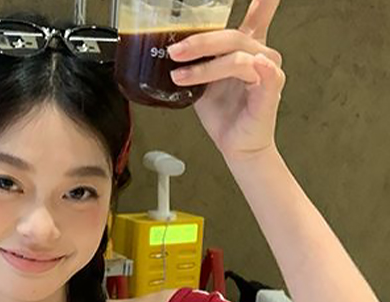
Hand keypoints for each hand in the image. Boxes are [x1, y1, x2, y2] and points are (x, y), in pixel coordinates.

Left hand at [167, 0, 285, 162]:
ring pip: (237, 57)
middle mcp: (260, 54)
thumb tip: (172, 46)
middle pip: (232, 37)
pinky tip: (255, 65)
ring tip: (180, 76)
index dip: (261, 1)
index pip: (256, 14)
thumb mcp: (202, 81)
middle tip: (176, 51)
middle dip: (200, 42)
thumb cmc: (223, 114)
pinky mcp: (270, 91)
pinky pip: (267, 75)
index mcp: (246, 48)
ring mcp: (267, 72)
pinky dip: (261, 68)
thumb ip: (196, 60)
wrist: (235, 146)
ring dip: (205, 66)